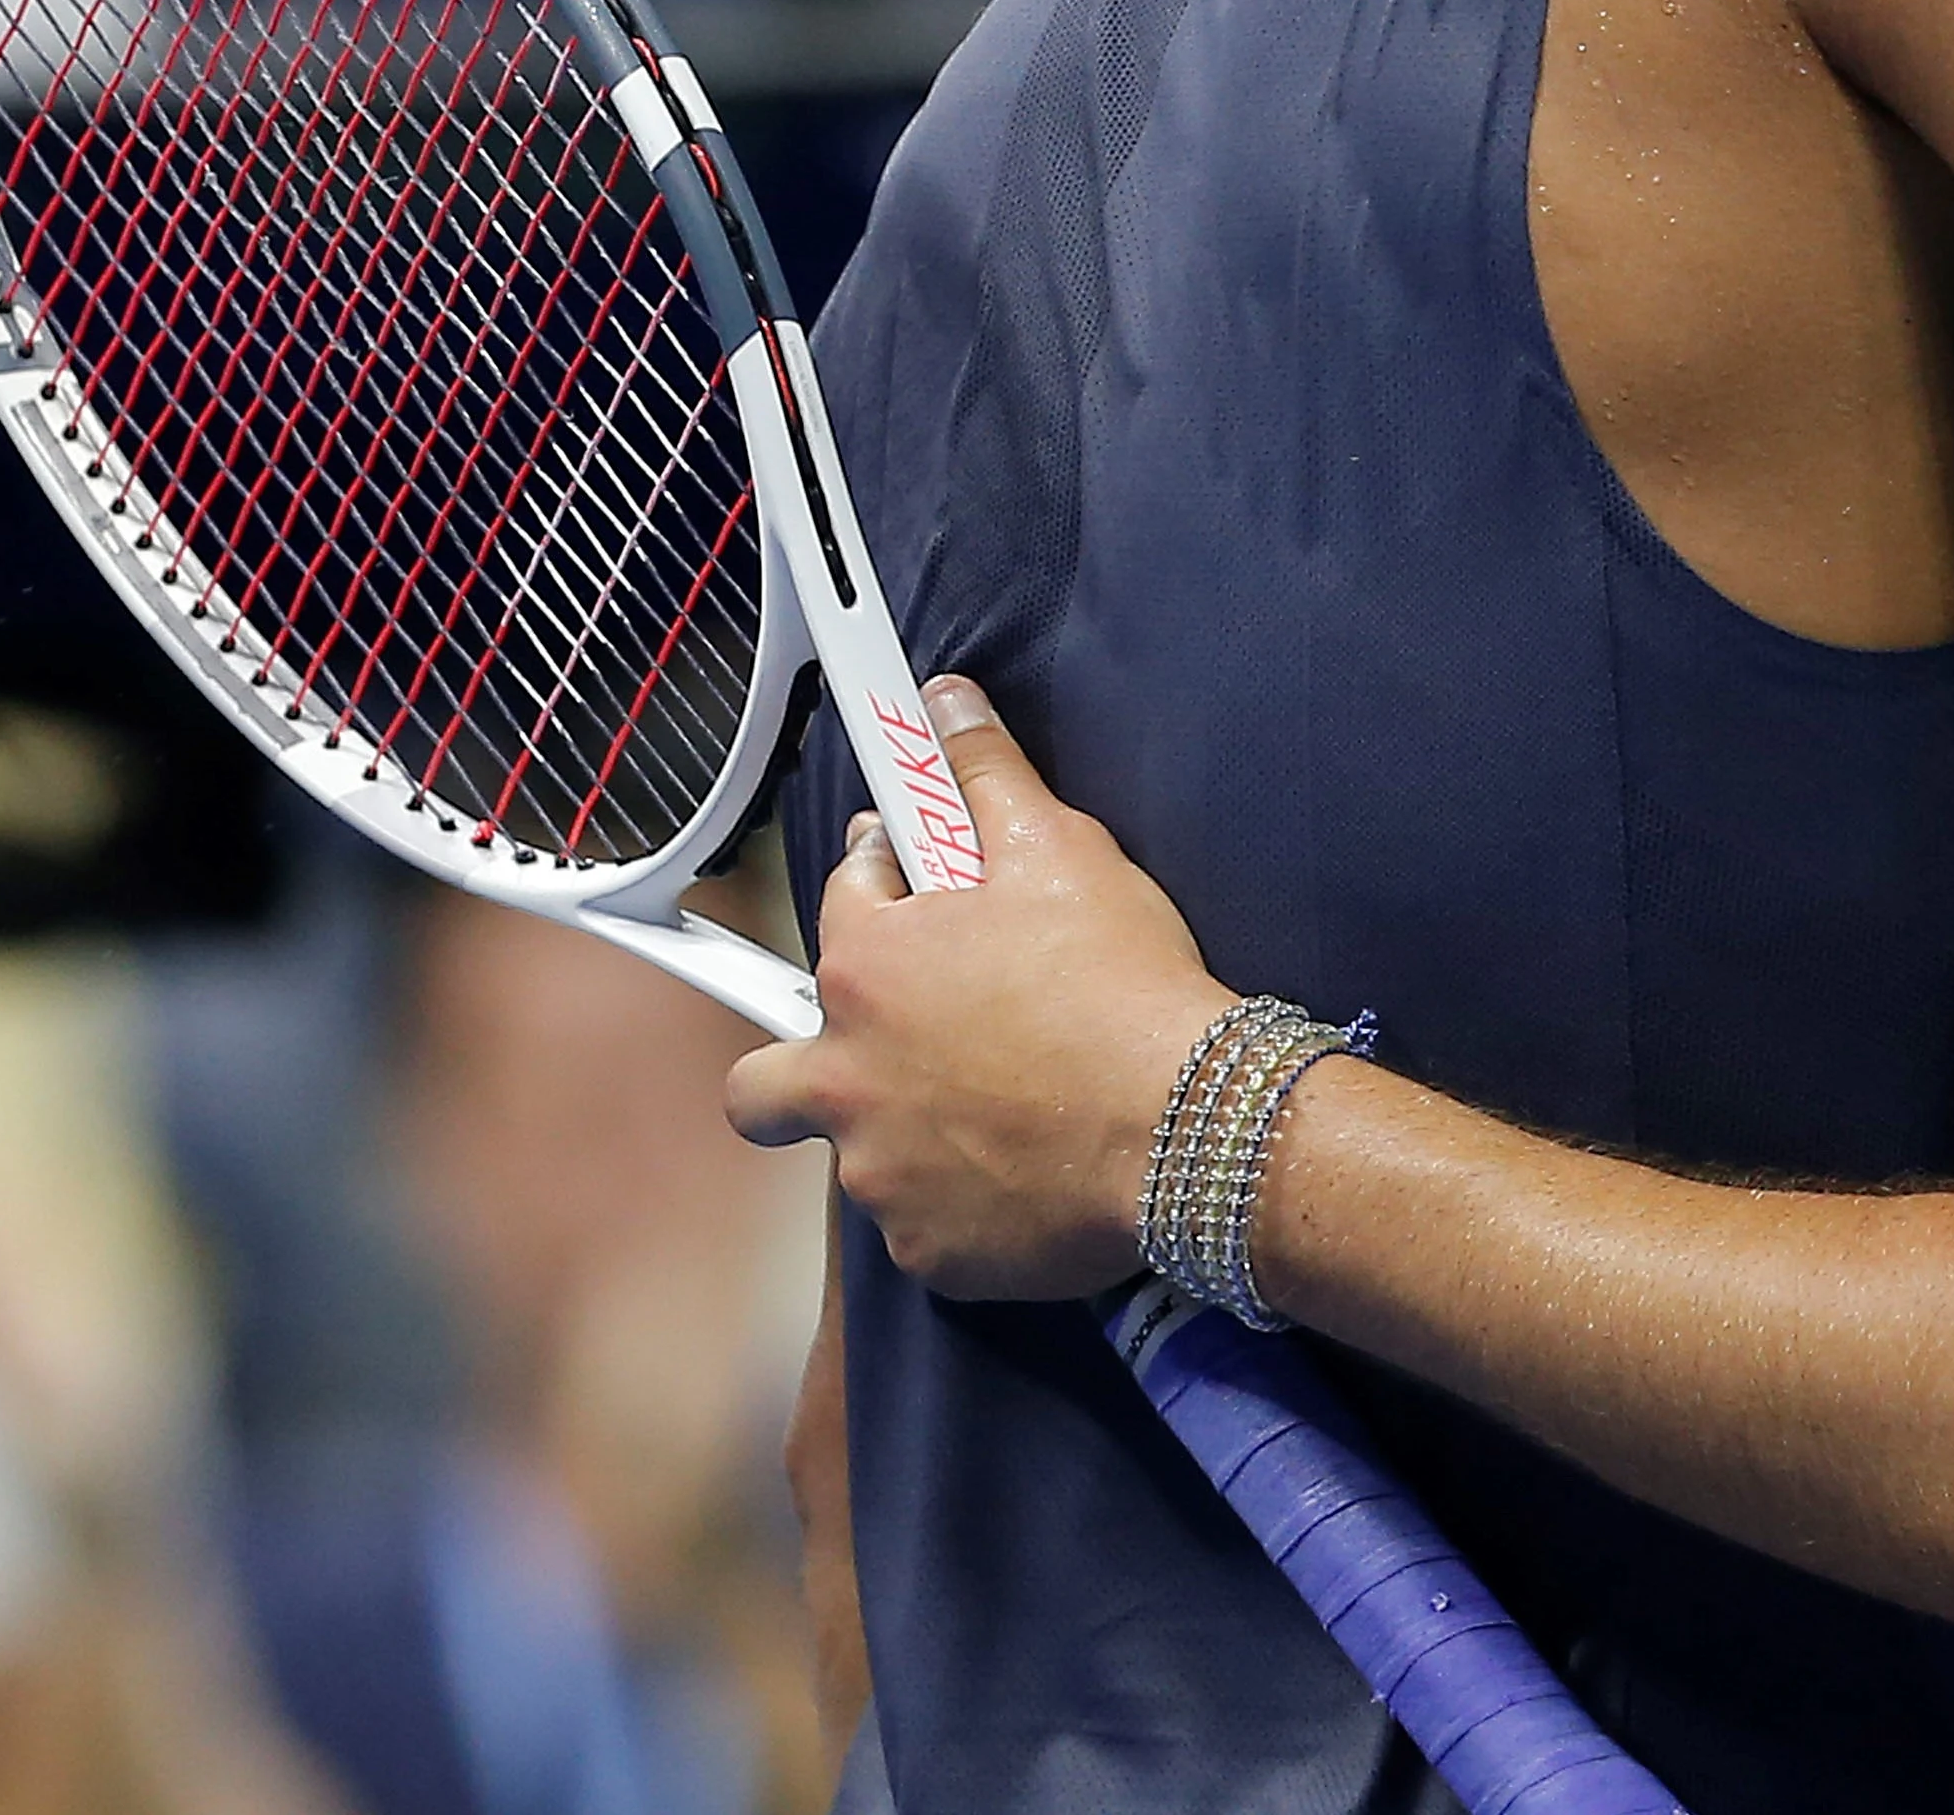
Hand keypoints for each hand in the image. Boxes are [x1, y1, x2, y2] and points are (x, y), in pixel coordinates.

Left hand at [725, 676, 1231, 1299]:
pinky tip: (1024, 1174)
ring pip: (854, 1154)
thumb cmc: (1121, 985)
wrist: (1189, 1127)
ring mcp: (878, 1173)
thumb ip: (984, 777)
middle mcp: (844, 1076)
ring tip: (994, 1113)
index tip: (924, 892)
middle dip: (807, 1063)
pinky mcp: (927, 1249)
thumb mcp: (1061, 850)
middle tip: (890, 1050)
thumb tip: (943, 704)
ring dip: (901, 1132)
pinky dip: (960, 1205)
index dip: (888, 888)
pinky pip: (921, 1227)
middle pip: (764, 1081)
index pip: (840, 905)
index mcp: (866, 968)